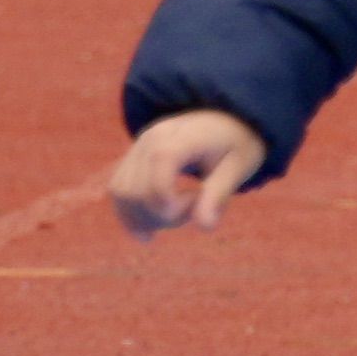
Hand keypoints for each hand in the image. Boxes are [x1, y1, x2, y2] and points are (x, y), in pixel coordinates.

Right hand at [107, 109, 266, 236]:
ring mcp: (136, 149)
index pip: (158, 166)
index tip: (194, 205)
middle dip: (161, 215)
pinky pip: (117, 190)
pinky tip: (147, 233)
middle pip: (135, 188)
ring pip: (121, 192)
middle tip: (193, 209)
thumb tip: (204, 226)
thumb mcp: (239, 167)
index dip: (168, 198)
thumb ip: (220, 194)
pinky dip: (129, 215)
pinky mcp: (131, 161)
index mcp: (181, 136)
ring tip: (176, 216)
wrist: (222, 121)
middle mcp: (150, 139)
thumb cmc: (235, 144)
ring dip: (145, 218)